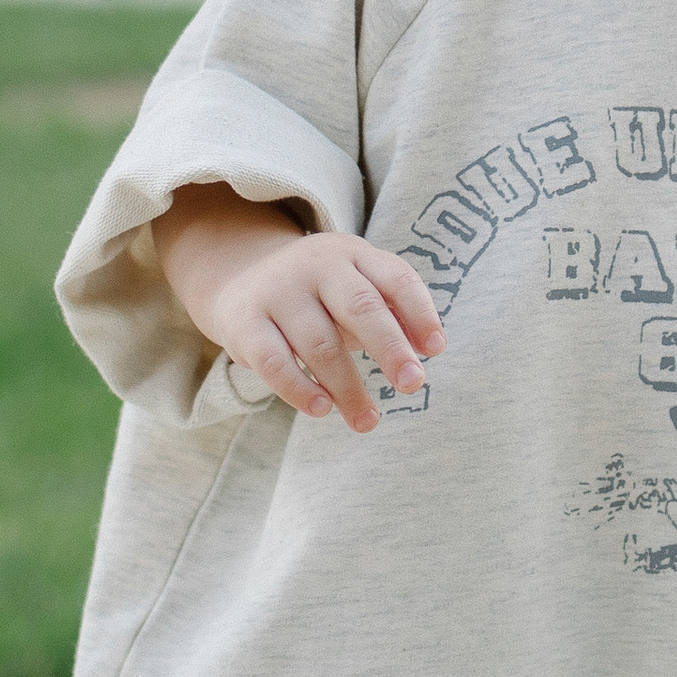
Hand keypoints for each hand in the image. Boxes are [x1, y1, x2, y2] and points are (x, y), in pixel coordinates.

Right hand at [157, 182, 444, 432]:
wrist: (240, 276)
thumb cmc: (318, 294)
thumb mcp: (355, 287)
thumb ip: (391, 313)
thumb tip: (427, 350)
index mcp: (353, 255)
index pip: (395, 278)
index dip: (420, 313)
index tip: (436, 349)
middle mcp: (316, 266)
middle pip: (360, 307)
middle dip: (390, 348)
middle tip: (412, 385)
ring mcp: (278, 292)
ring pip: (320, 344)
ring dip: (348, 388)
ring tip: (367, 421)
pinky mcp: (245, 323)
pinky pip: (274, 362)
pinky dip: (299, 389)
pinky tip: (321, 409)